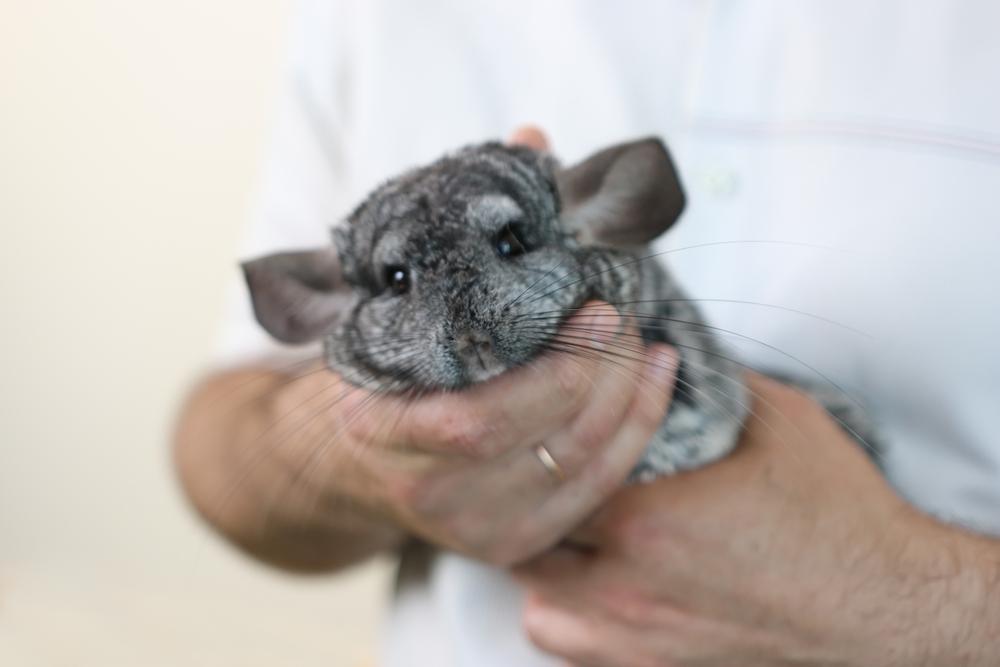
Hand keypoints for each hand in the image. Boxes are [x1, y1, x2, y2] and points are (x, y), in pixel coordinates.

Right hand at [274, 301, 676, 565]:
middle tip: (621, 315)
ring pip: (587, 465)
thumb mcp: (378, 334)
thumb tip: (529, 231)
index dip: (557, 371)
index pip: (484, 423)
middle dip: (608, 371)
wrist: (345, 467)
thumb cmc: (371, 381)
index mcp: (386, 437)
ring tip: (640, 340)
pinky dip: (639, 427)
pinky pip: (600, 489)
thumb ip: (436, 302)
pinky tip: (657, 375)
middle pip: (552, 443)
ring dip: (630, 394)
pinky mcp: (518, 544)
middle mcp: (434, 497)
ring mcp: (479, 530)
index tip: (597, 313)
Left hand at [515, 374, 999, 665]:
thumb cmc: (838, 517)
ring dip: (538, 558)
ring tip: (562, 522)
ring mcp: (634, 637)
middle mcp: (626, 587)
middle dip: (530, 497)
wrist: (888, 608)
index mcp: (647, 519)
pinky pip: (563, 643)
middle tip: (546, 464)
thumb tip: (664, 349)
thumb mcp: (779, 421)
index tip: (554, 417)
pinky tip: (588, 579)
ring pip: (535, 598)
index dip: (547, 437)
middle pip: (527, 538)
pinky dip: (561, 611)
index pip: (552, 469)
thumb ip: (709, 380)